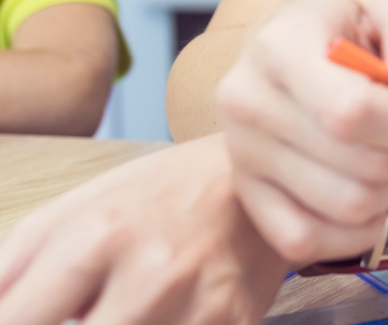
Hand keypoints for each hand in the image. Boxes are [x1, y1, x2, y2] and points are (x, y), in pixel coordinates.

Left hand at [0, 135, 290, 324]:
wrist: (258, 181)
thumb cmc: (159, 193)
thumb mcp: (74, 209)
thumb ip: (12, 268)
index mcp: (99, 235)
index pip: (18, 319)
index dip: (12, 322)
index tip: (23, 318)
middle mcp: (152, 274)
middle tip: (84, 312)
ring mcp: (200, 307)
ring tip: (127, 308)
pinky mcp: (238, 324)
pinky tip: (160, 312)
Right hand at [215, 0, 387, 263]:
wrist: (297, 47)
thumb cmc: (349, 27)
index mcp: (279, 45)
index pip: (353, 111)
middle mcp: (248, 102)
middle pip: (361, 163)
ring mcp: (242, 155)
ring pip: (345, 205)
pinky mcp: (248, 196)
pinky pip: (306, 240)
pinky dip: (358, 229)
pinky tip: (378, 191)